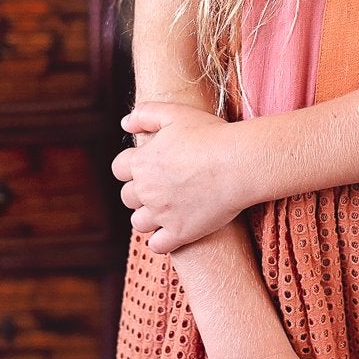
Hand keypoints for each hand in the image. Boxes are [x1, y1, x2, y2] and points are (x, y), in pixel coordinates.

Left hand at [111, 100, 249, 250]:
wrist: (239, 163)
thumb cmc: (210, 134)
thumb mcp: (175, 113)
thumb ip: (145, 114)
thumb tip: (125, 124)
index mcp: (142, 162)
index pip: (119, 168)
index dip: (132, 165)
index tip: (150, 164)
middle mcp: (146, 191)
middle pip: (128, 197)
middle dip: (140, 191)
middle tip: (161, 185)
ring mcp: (162, 215)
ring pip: (139, 223)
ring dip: (149, 216)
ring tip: (167, 209)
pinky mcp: (180, 233)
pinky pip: (157, 245)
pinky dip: (161, 240)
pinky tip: (174, 229)